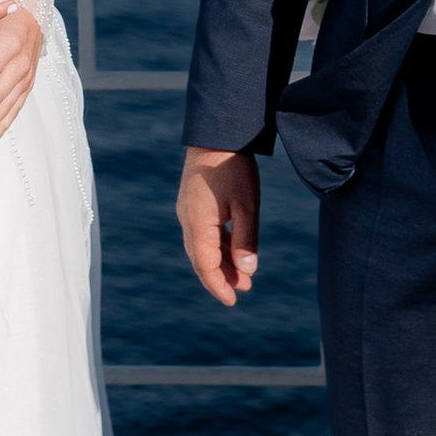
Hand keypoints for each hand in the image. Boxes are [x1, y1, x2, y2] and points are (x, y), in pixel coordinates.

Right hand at [178, 148, 259, 306]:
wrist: (215, 134)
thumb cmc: (233, 167)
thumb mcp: (247, 205)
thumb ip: (246, 240)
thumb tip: (248, 271)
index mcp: (198, 224)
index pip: (205, 266)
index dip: (219, 286)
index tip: (233, 301)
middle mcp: (187, 221)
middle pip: (201, 259)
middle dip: (221, 277)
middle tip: (243, 289)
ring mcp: (188, 211)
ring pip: (202, 247)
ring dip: (221, 262)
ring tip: (243, 273)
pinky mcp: (192, 203)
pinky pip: (203, 233)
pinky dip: (218, 246)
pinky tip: (233, 249)